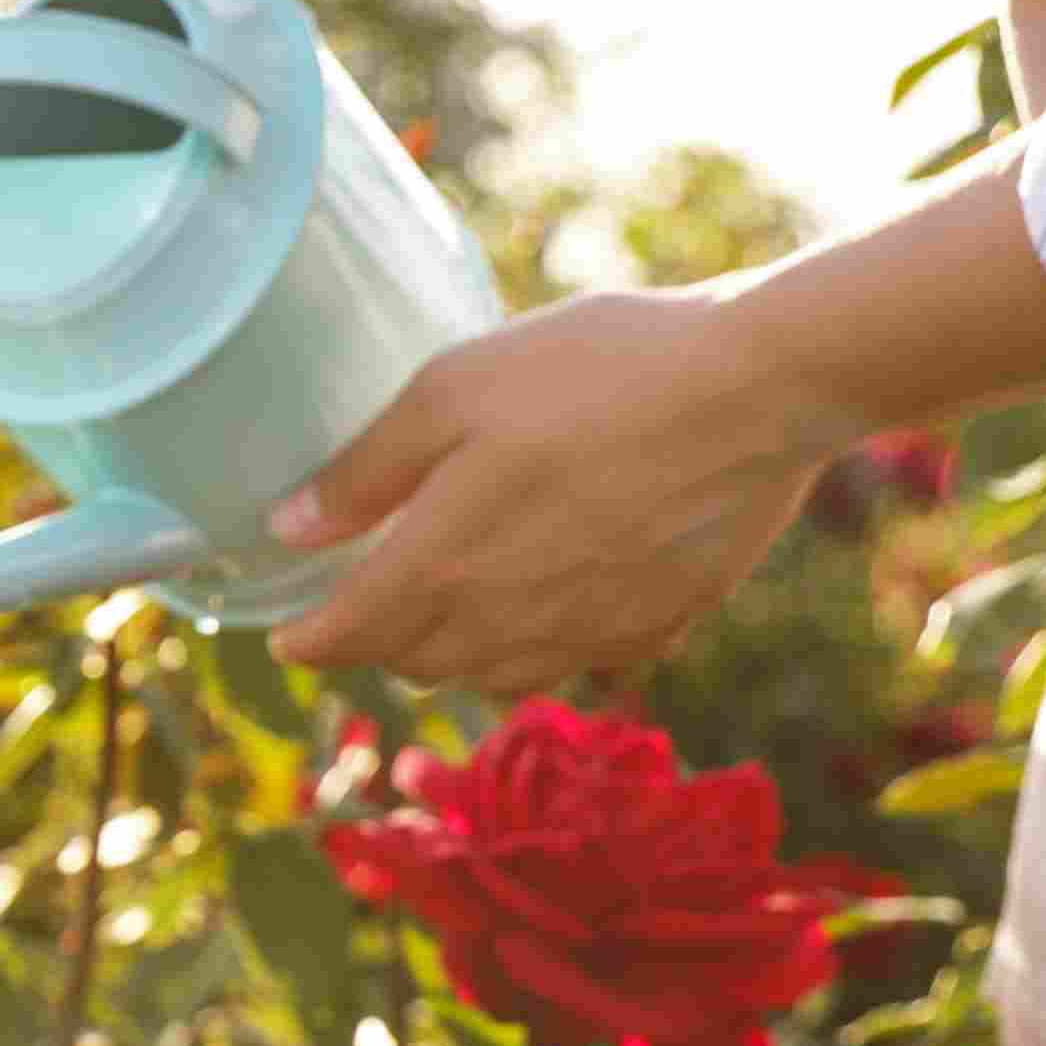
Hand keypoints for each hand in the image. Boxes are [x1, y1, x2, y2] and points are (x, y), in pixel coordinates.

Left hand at [259, 135, 1045, 695]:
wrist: (760, 389)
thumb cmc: (599, 369)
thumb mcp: (457, 388)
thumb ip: (367, 469)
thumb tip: (289, 530)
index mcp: (447, 564)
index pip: (351, 633)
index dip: (309, 640)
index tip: (285, 637)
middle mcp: (510, 622)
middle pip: (415, 661)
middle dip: (376, 642)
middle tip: (361, 606)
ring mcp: (588, 635)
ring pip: (488, 675)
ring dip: (450, 653)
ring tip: (440, 610)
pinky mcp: (652, 629)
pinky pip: (567, 664)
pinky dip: (531, 648)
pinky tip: (539, 604)